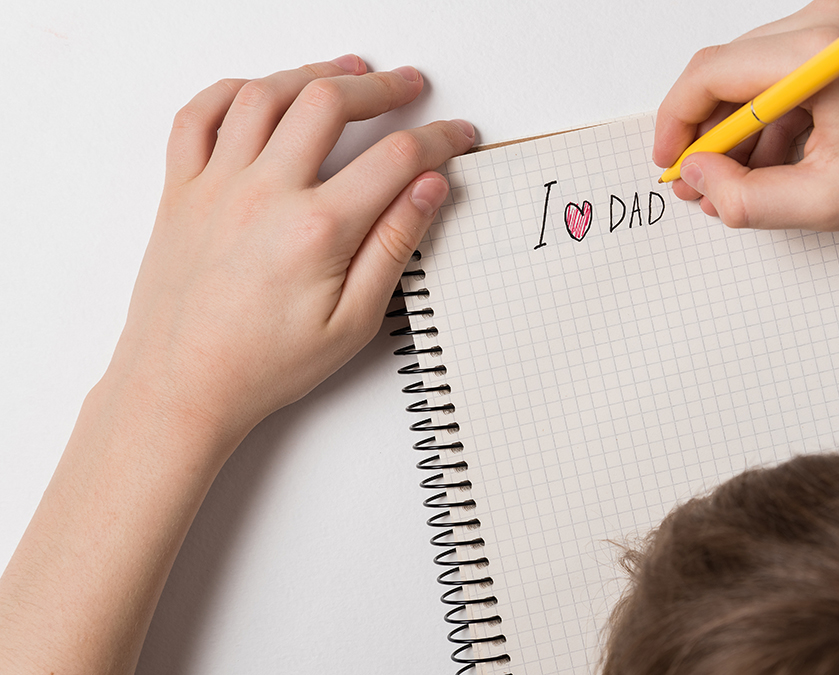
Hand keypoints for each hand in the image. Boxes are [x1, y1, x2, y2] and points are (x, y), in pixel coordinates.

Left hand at [0, 56, 474, 674]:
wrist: (180, 387)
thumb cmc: (262, 366)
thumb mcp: (353, 323)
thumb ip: (394, 247)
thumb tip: (429, 191)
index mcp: (316, 230)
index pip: (396, 159)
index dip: (438, 139)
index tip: (456, 136)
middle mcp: (263, 194)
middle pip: (329, 102)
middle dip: (381, 86)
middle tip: (409, 86)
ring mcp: (216, 186)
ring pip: (266, 94)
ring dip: (312, 72)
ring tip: (346, 71)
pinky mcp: (181, 191)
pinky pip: (198, 116)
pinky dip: (231, 90)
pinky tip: (261, 91)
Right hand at [654, 0, 838, 230]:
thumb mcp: (823, 202)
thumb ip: (744, 198)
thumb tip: (697, 177)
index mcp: (815, 51)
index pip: (710, 74)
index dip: (676, 123)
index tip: (669, 163)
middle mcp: (822, 21)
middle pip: (725, 72)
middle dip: (706, 133)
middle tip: (699, 184)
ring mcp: (833, 27)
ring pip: (749, 77)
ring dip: (736, 132)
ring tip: (738, 185)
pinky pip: (779, 78)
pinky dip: (766, 122)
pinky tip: (774, 165)